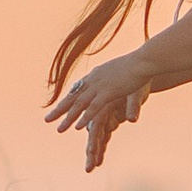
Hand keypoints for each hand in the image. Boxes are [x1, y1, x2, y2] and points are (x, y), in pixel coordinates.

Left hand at [44, 52, 152, 172]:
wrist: (144, 60)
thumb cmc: (137, 65)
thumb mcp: (120, 71)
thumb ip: (113, 78)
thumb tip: (111, 81)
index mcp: (96, 74)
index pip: (78, 88)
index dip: (67, 99)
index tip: (58, 107)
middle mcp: (94, 80)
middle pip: (73, 97)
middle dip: (59, 110)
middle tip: (47, 120)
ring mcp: (100, 86)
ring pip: (80, 105)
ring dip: (69, 118)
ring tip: (59, 129)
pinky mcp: (109, 92)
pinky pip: (94, 107)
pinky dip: (85, 117)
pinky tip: (78, 127)